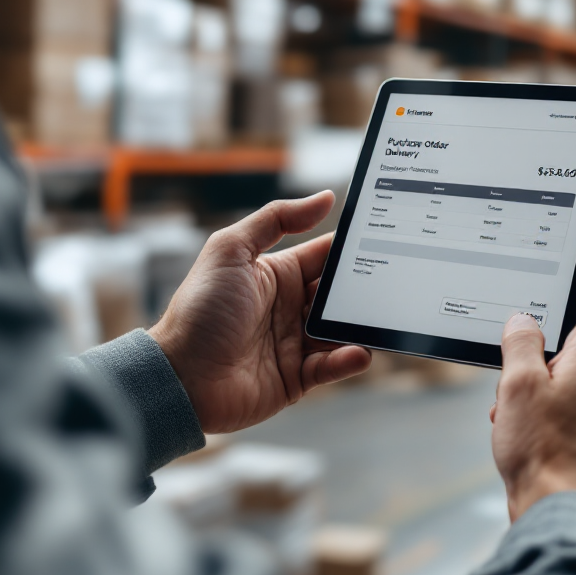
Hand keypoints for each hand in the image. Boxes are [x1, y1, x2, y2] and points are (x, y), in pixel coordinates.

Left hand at [149, 191, 370, 433]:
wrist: (179, 376)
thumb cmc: (199, 309)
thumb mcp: (230, 249)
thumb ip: (276, 219)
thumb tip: (323, 197)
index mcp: (278, 274)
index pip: (324, 256)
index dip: (351, 249)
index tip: (385, 238)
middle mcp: (290, 307)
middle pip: (340, 294)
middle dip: (364, 288)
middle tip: (395, 281)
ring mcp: (295, 343)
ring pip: (341, 330)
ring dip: (360, 326)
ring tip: (380, 319)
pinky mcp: (297, 378)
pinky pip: (331, 366)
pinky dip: (348, 359)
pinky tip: (358, 352)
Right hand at [490, 258, 575, 520]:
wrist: (569, 517)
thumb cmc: (545, 454)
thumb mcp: (517, 386)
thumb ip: (521, 343)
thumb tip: (524, 322)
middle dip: (556, 346)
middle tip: (522, 362)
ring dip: (558, 384)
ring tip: (520, 411)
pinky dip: (569, 412)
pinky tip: (539, 434)